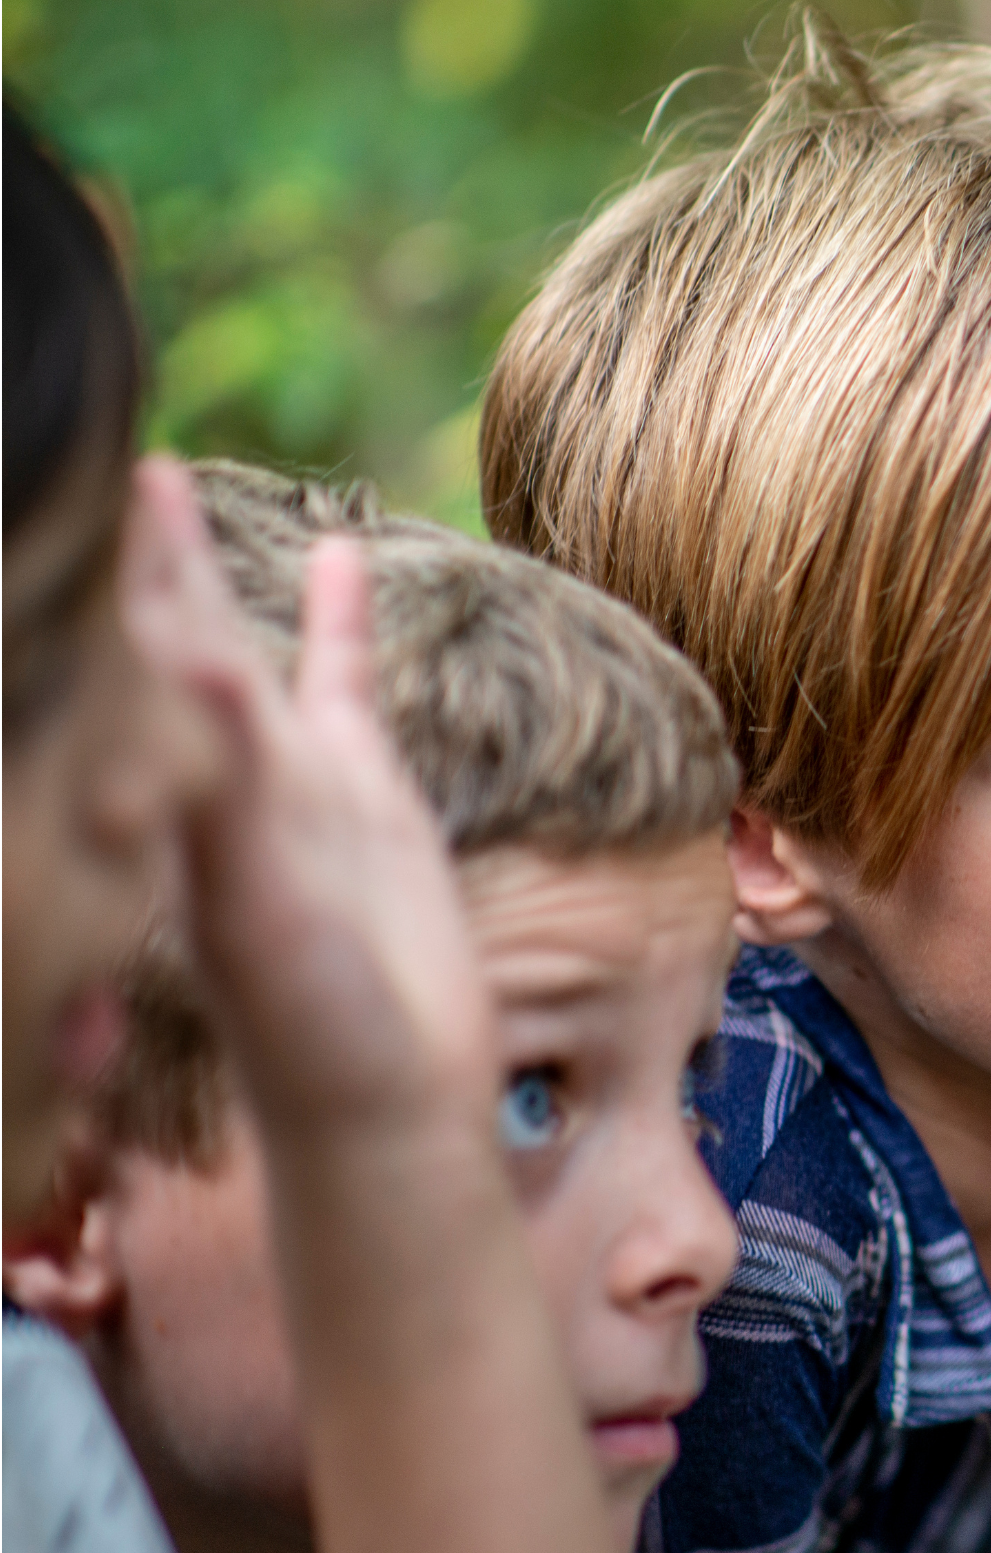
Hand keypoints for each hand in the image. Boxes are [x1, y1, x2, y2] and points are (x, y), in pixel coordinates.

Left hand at [119, 458, 497, 1150]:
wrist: (384, 1106)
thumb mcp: (257, 906)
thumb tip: (190, 665)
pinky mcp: (362, 796)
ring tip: (159, 477)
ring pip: (224, 642)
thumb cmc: (312, 1032)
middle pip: (145, 632)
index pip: (115, 660)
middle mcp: (210, 776)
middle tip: (72, 446)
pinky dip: (341, 619)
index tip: (44, 487)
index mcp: (170, 799)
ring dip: (190, 564)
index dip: (93, 581)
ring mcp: (284, 780)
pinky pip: (342, 683)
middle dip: (110, 549)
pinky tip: (347, 555)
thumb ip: (227, 792)